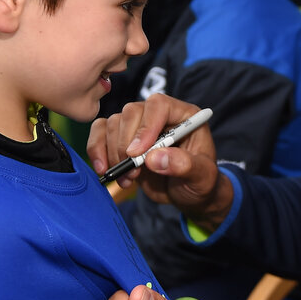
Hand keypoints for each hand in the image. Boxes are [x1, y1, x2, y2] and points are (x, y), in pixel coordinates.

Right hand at [87, 93, 232, 228]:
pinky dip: (97, 151)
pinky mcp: (122, 139)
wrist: (187, 194)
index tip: (137, 153)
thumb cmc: (201, 181)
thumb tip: (154, 158)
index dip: (146, 126)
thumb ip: (184, 166)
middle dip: (126, 144)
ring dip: (114, 153)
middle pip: (131, 112)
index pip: (159, 105)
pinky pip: (100, 133)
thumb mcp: (203, 177)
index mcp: (184, 116)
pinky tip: (107, 171)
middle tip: (134, 171)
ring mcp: (139, 126)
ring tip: (129, 178)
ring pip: (113, 123)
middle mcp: (159, 116)